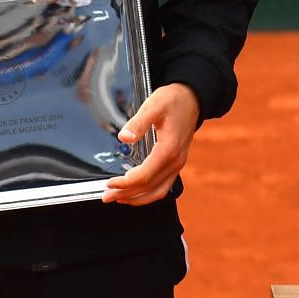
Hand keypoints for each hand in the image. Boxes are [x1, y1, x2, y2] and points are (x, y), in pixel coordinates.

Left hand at [104, 82, 200, 205]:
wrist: (192, 99)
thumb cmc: (172, 100)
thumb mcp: (154, 105)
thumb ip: (138, 123)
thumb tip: (124, 138)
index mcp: (169, 149)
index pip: (145, 175)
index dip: (125, 183)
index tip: (109, 183)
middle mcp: (175, 161)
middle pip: (149, 187)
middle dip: (126, 193)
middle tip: (106, 196)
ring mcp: (178, 164)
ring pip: (158, 191)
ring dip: (137, 198)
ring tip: (118, 198)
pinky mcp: (176, 164)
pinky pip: (163, 187)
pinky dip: (148, 194)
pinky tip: (136, 193)